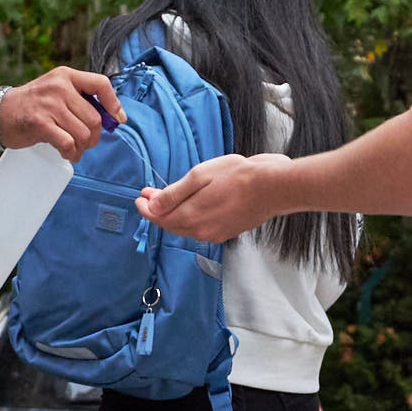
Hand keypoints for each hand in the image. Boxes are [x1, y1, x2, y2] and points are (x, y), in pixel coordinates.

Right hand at [0, 67, 124, 159]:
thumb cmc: (31, 105)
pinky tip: (66, 153)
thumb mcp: (55, 90)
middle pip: (95, 118)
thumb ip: (79, 99)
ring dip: (82, 148)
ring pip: (84, 134)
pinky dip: (71, 153)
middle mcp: (59, 87)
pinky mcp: (40, 123)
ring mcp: (49, 104)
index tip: (118, 119)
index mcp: (66, 76)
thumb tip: (111, 118)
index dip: (114, 104)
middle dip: (94, 137)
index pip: (101, 84)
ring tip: (74, 150)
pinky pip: (68, 144)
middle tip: (85, 143)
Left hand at [137, 153, 292, 241]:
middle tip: (149, 196)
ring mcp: (214, 233)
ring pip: (185, 227)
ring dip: (173, 214)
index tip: (140, 197)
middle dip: (157, 210)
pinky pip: (200, 228)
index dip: (146, 208)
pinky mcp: (226, 232)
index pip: (159, 217)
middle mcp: (200, 231)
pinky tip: (192, 207)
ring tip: (167, 200)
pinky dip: (190, 219)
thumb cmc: (238, 177)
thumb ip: (174, 194)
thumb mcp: (200, 176)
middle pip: (170, 224)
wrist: (271, 188)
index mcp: (190, 216)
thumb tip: (153, 206)